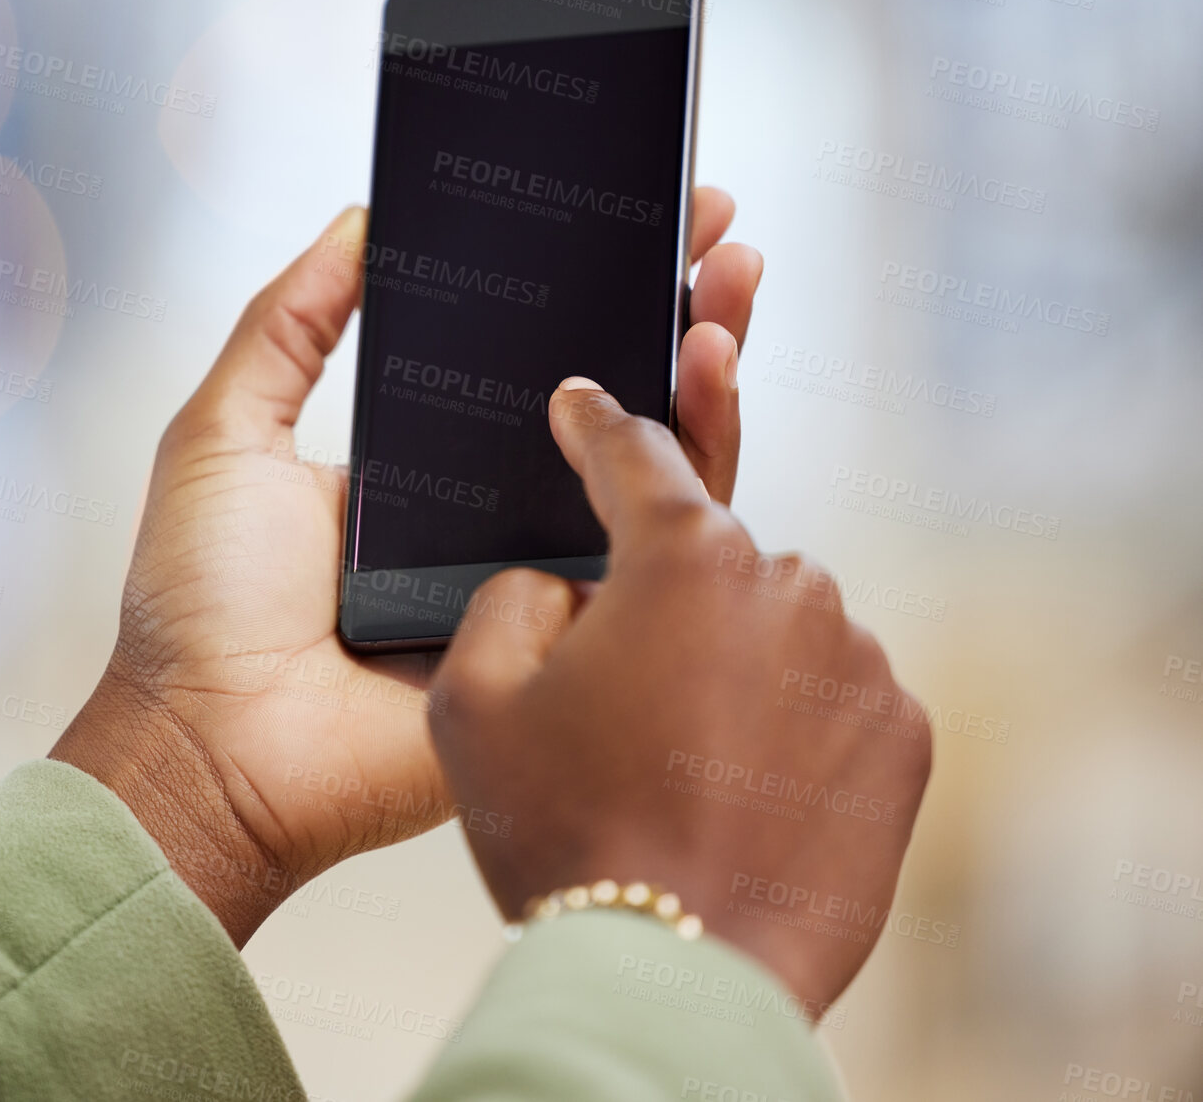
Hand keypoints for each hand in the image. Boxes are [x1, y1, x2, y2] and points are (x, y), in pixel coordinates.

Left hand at [52, 195, 762, 944]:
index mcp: (427, 468)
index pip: (530, 361)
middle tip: (710, 227)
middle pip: (610, 403)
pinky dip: (700, 474)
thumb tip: (356, 222)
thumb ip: (289, 327)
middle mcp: (495, 519)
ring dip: (707, 372)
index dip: (584, 288)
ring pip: (653, 471)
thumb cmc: (197, 607)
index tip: (632, 213)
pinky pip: (653, 559)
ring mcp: (541, 582)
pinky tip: (712, 387)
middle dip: (671, 312)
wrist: (214, 750)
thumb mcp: (225, 434)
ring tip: (729, 286)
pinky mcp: (570, 642)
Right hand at [427, 381, 931, 1013]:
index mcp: (684, 558)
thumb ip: (509, 598)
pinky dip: (788, 720)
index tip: (584, 402)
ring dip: (729, 662)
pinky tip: (737, 786)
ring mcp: (860, 662)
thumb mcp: (472, 700)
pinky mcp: (904, 737)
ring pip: (775, 626)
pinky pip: (832, 693)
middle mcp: (790, 586)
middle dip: (661, 598)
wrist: (676, 973)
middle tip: (614, 690)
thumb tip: (562, 585)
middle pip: (708, 558)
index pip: (635, 454)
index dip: (597, 422)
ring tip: (675, 761)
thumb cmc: (565, 833)